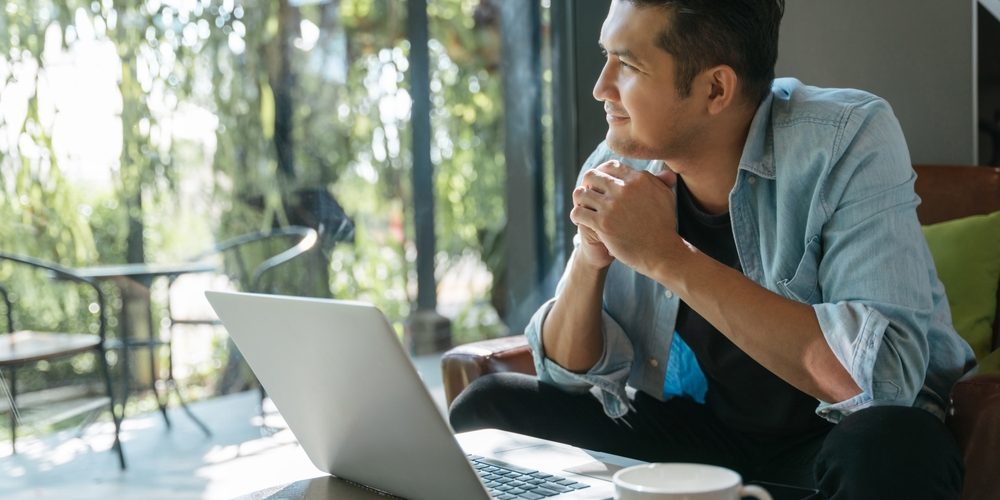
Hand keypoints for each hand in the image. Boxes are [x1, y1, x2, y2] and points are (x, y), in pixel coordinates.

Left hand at [570, 160, 681, 276]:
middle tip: (588, 195)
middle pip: (592, 176)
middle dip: (587, 184)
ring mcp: (612, 206)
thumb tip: (665, 170)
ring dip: (579, 200)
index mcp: (638, 179)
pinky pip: (578, 212)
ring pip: (581, 193)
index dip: (602, 173)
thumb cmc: (664, 225)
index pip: (610, 166)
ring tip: (582, 207)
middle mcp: (624, 189)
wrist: (661, 252)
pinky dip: (576, 216)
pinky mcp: (603, 223)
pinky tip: (580, 220)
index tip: (599, 183)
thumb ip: (661, 181)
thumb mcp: (667, 197)